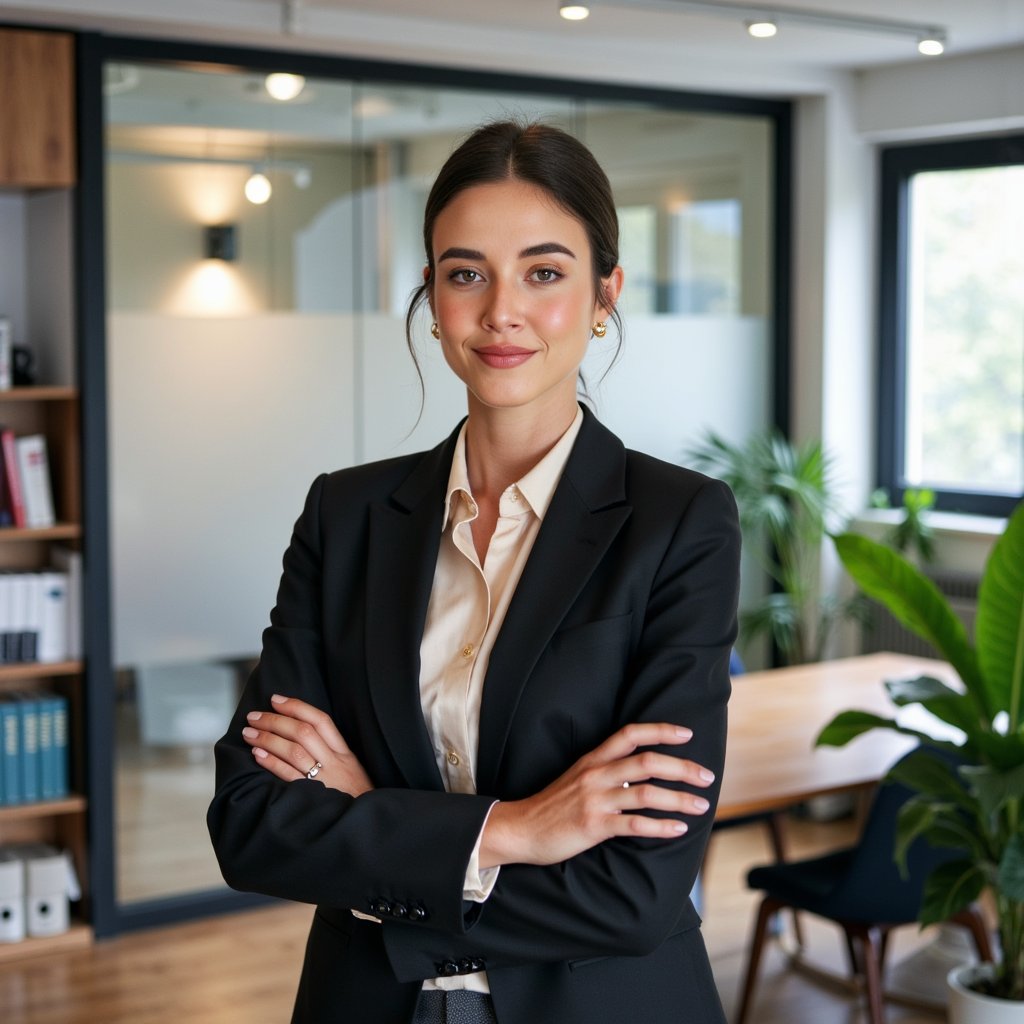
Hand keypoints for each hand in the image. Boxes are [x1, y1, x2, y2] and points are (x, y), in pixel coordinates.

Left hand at [242, 694, 373, 796]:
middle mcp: (335, 762)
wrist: (369, 824)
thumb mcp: (352, 769)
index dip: (297, 707)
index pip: (321, 720)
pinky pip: (290, 776)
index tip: (276, 700)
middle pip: (303, 732)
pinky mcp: (313, 798)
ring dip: (268, 739)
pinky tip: (258, 754)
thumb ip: (332, 752)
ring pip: (294, 751)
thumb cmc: (356, 798)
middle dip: (275, 721)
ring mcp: (324, 780)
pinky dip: (273, 763)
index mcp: (345, 753)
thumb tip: (300, 733)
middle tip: (254, 716)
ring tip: (249, 733)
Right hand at [479, 722, 713, 868]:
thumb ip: (606, 772)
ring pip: (646, 793)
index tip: (687, 733)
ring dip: (679, 799)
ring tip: (701, 805)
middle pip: (647, 762)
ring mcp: (595, 800)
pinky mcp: (594, 826)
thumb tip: (641, 775)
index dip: (660, 731)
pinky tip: (677, 829)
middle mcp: (596, 774)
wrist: (521, 828)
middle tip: (707, 776)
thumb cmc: (552, 805)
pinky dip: (660, 826)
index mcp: (593, 759)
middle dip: (682, 767)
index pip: (630, 734)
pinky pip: (634, 824)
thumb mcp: (577, 777)